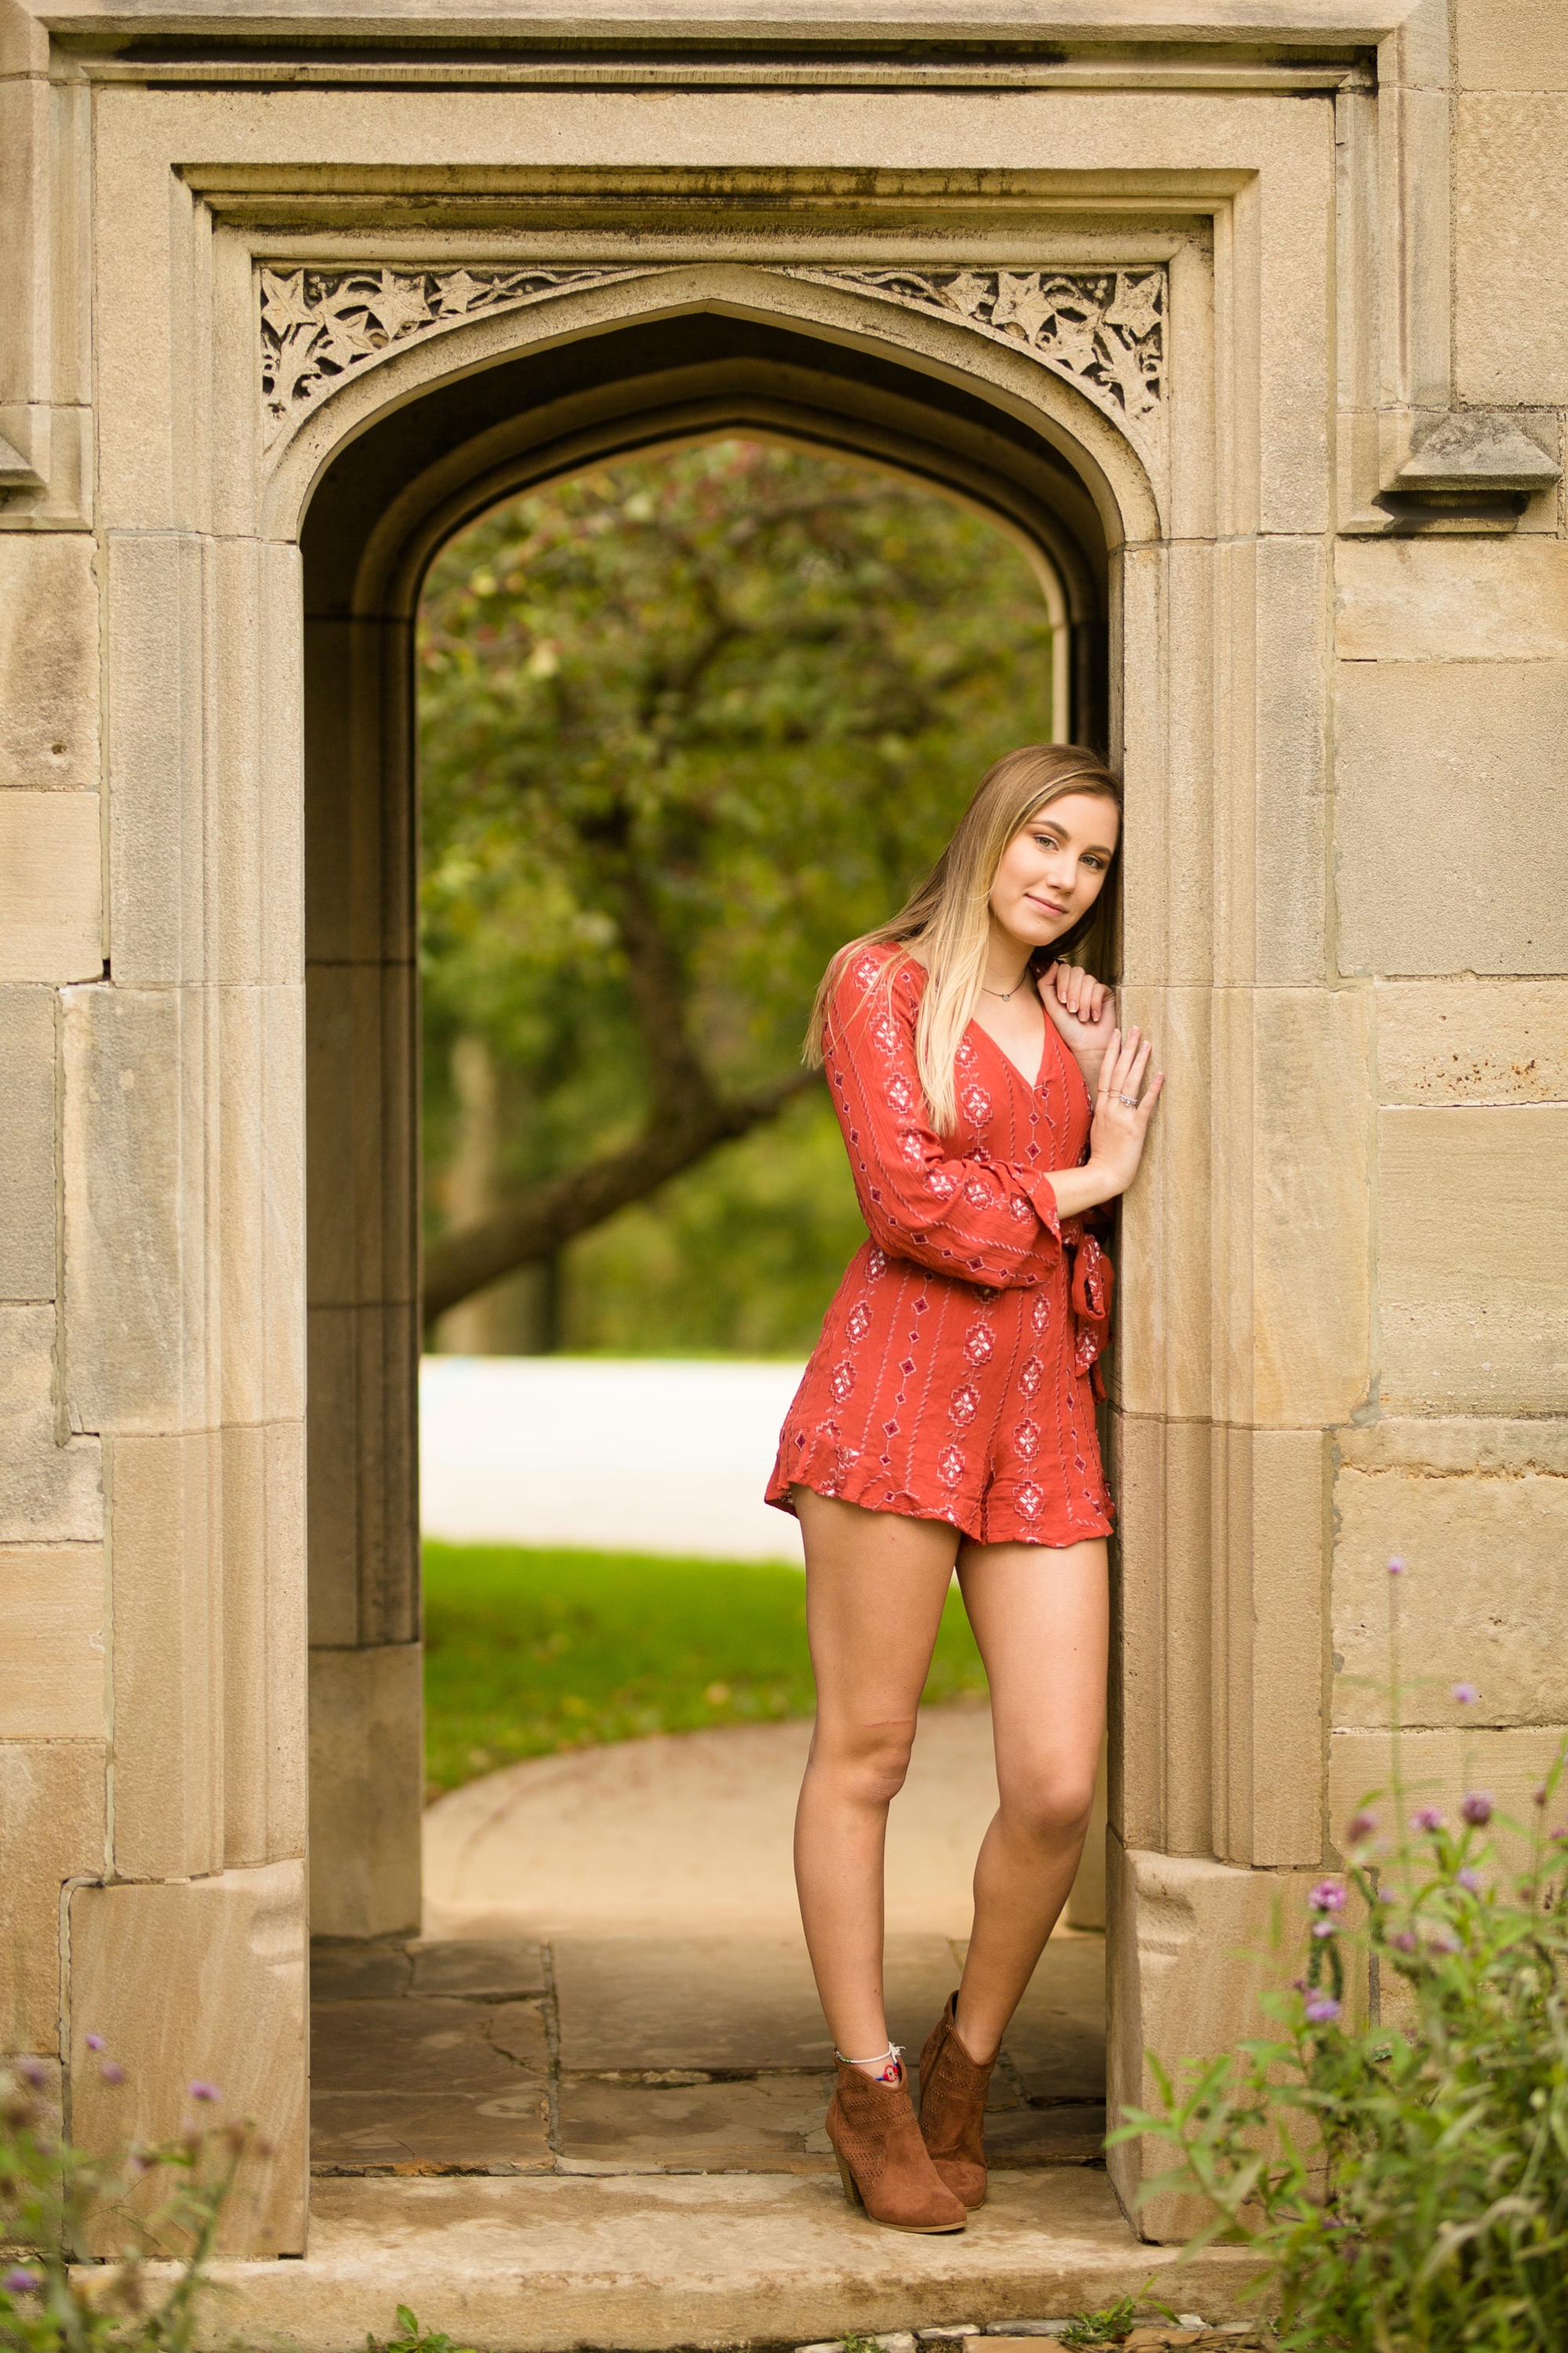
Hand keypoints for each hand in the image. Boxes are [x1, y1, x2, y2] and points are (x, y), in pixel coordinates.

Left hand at [1041, 961, 1117, 1081]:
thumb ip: (1046, 985)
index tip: (1061, 1001)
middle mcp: (1079, 984)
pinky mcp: (1105, 994)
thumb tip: (1054, 963)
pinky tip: (1094, 1016)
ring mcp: (1093, 988)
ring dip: (1084, 1001)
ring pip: (1088, 980)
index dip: (1063, 982)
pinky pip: (1099, 988)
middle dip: (1073, 992)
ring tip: (1082, 1017)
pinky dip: (1095, 1004)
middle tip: (1072, 1010)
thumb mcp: (1051, 1007)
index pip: (1063, 968)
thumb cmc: (1068, 1029)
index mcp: (1065, 985)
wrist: (1086, 1045)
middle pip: (1077, 971)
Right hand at [1085, 1027, 1163, 1200]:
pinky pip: (1145, 1105)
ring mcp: (1122, 1117)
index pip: (1106, 1072)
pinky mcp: (1135, 1128)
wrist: (1104, 1174)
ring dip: (1139, 1061)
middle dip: (1127, 1048)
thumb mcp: (1098, 1128)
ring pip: (1130, 1083)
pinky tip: (1159, 1074)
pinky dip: (1152, 1089)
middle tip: (1134, 1029)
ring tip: (1147, 1043)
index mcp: (1101, 1107)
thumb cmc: (1103, 1155)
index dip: (1112, 1053)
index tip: (1117, 1035)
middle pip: (1118, 1072)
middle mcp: (1110, 1108)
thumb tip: (1109, 1098)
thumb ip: (1105, 1111)